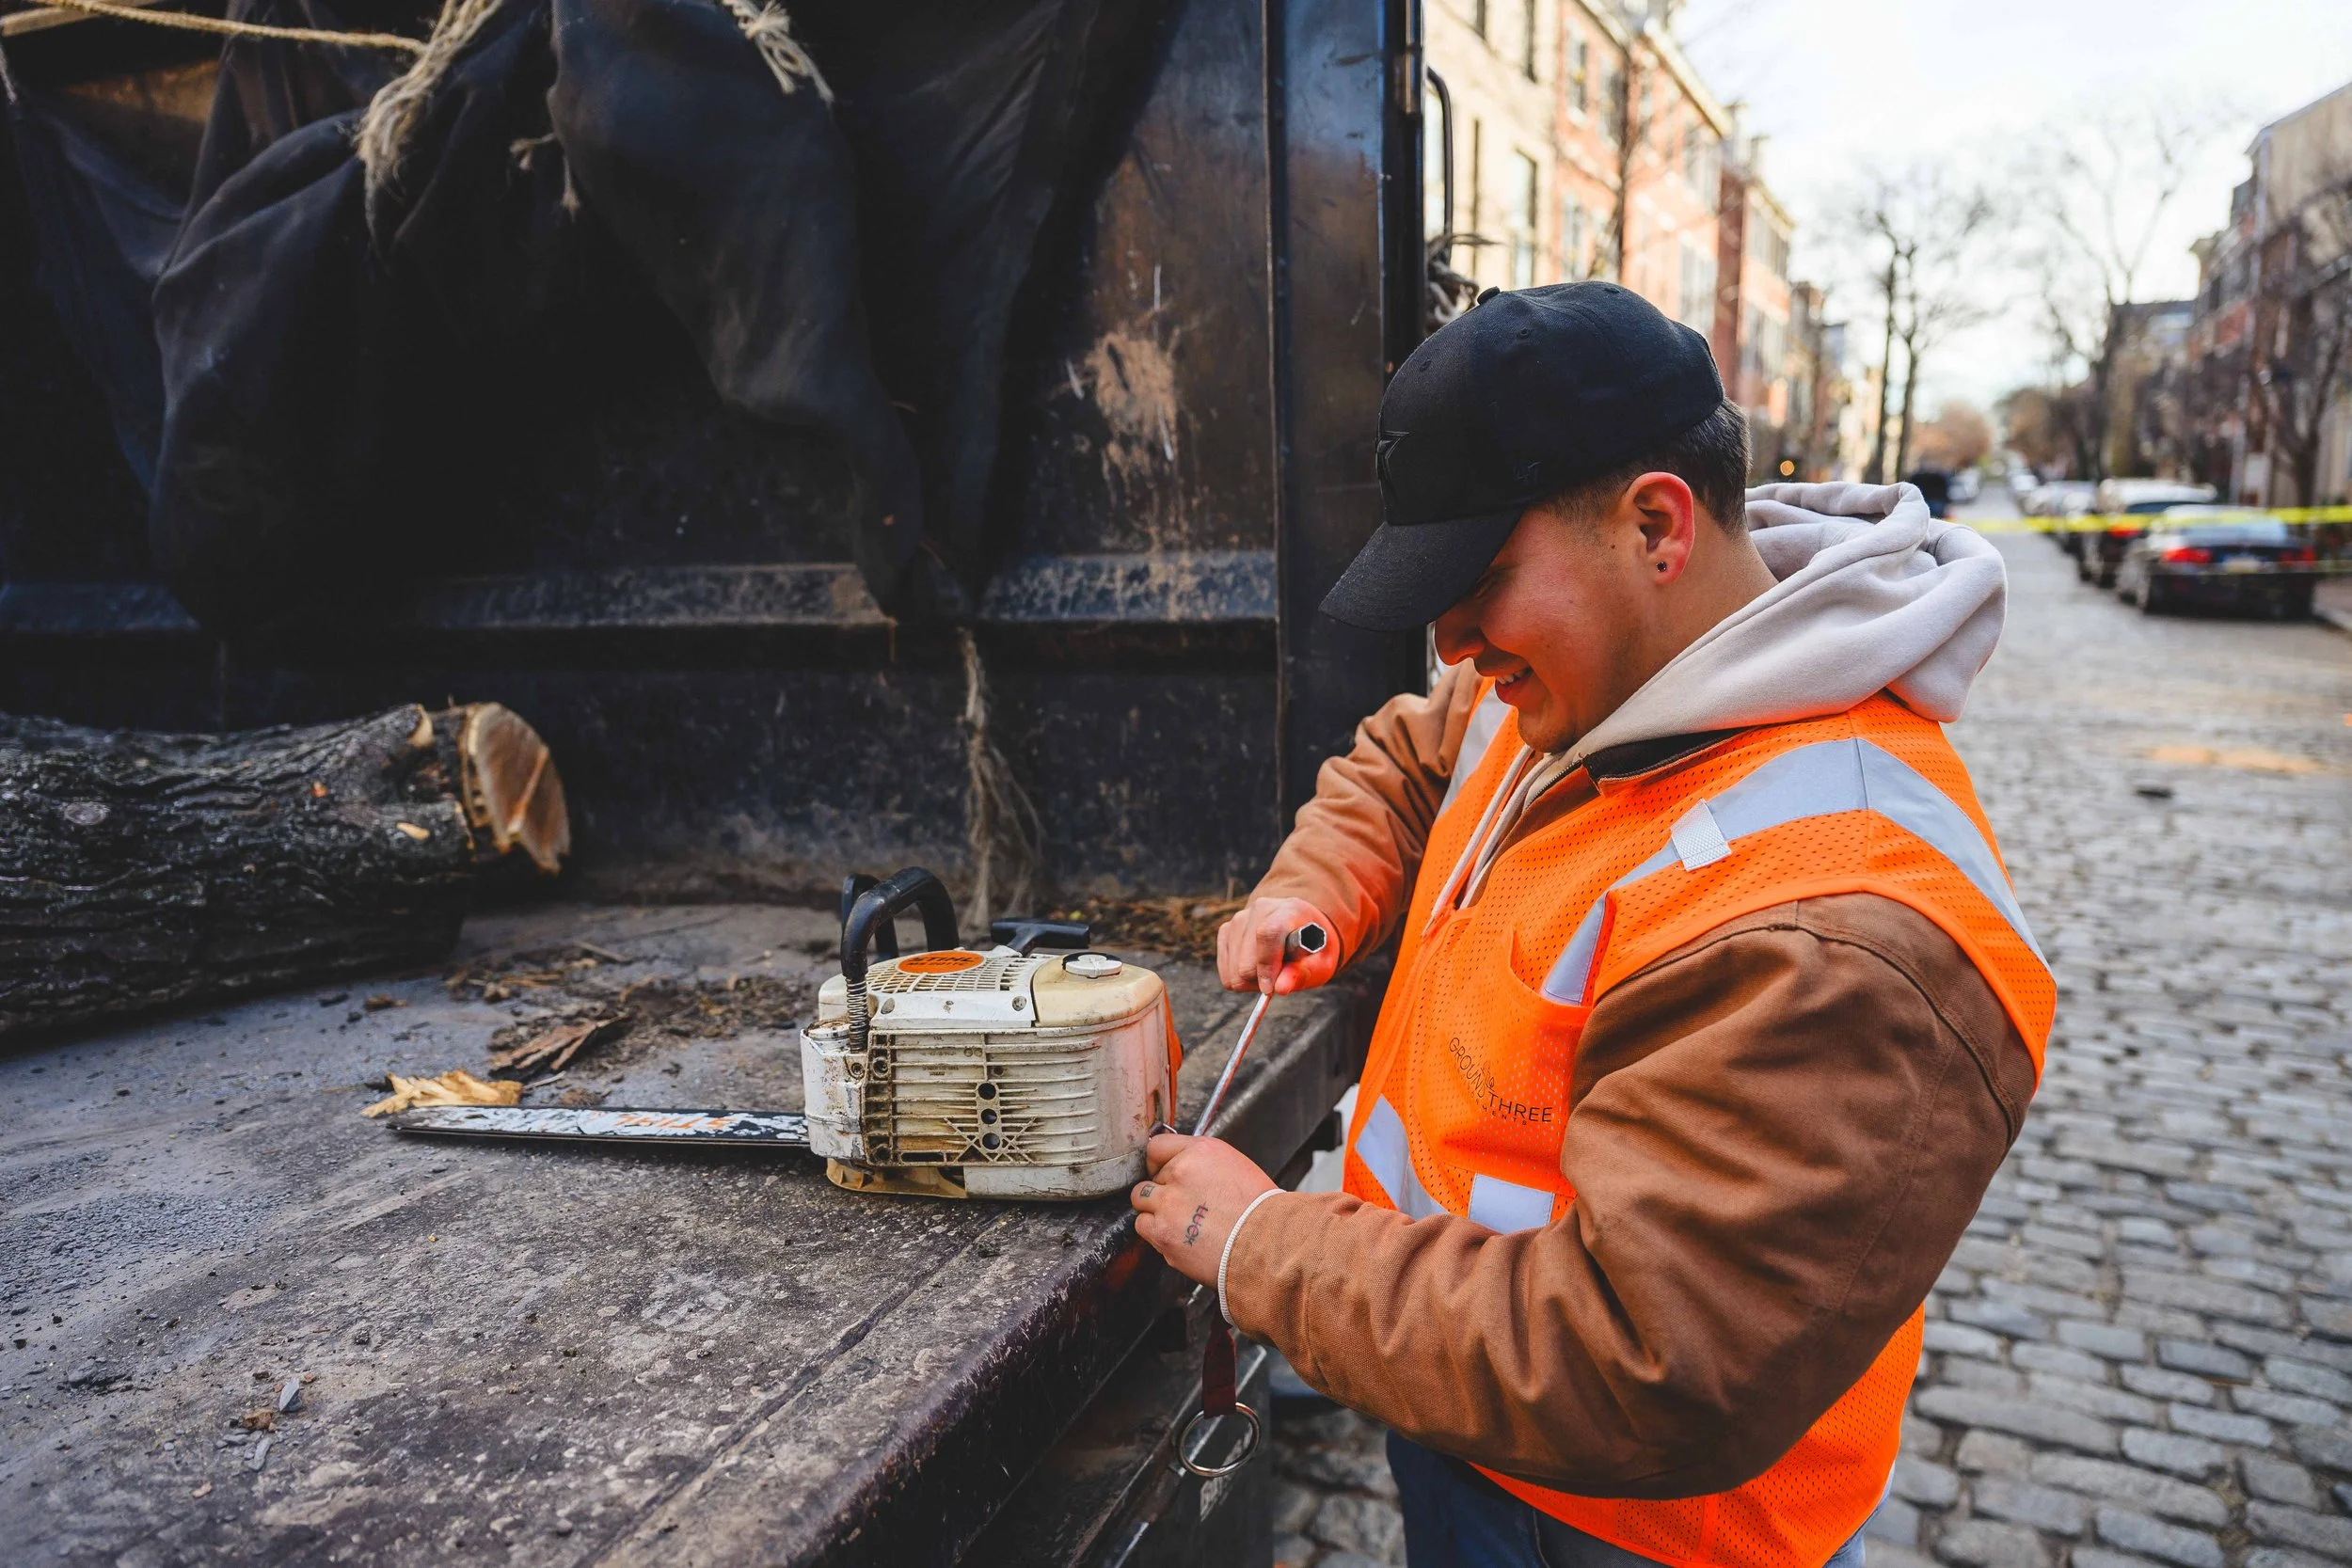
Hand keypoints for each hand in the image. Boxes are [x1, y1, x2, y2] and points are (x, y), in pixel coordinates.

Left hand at [1130, 1133, 1276, 1286]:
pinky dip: (1156, 1232)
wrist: (1267, 1244)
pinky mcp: (1162, 1233)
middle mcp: (1180, 1173)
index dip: (1159, 1162)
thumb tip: (1182, 1168)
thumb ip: (1202, 1164)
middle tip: (1183, 1204)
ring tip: (1180, 1221)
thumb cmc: (1260, 1210)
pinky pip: (1144, 1227)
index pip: (1157, 1147)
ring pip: (1141, 1201)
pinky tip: (1179, 1235)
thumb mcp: (1236, 1166)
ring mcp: (1168, 1204)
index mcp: (1200, 1152)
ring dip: (1155, 1210)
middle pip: (1149, 1177)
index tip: (1161, 1171)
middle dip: (1162, 1190)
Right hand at [1215, 897, 1339, 994]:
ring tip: (1271, 971)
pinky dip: (1239, 978)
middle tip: (1279, 979)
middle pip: (1246, 958)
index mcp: (1289, 910)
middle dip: (1260, 979)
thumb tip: (1279, 988)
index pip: (1268, 934)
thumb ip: (1303, 974)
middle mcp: (1260, 908)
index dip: (1267, 965)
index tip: (1270, 990)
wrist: (1301, 930)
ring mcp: (1239, 918)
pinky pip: (1224, 969)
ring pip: (1233, 968)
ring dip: (1251, 980)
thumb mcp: (1321, 964)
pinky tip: (1257, 968)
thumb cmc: (1313, 949)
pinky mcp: (1226, 930)